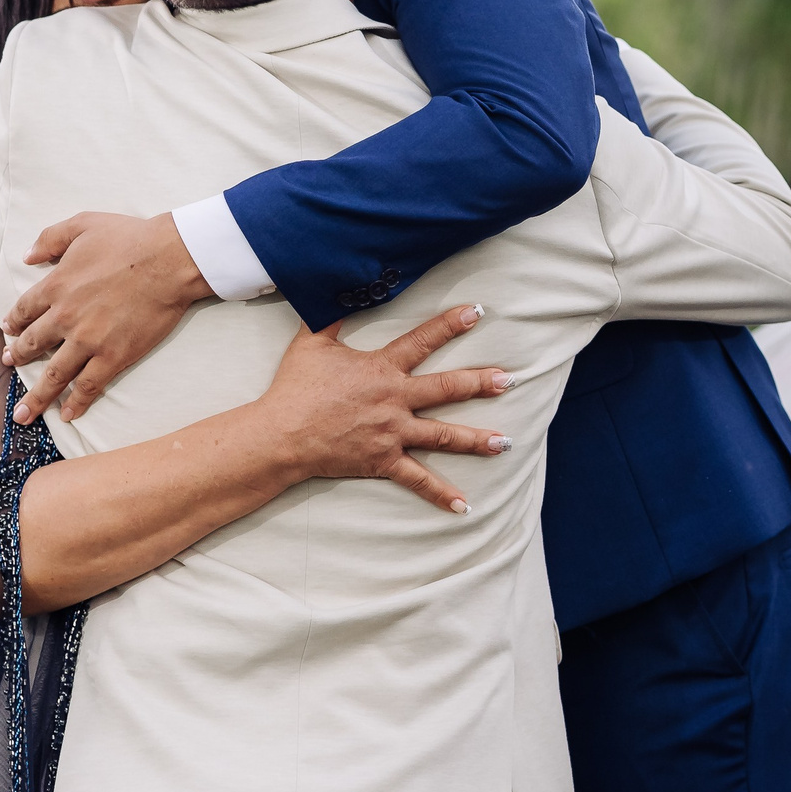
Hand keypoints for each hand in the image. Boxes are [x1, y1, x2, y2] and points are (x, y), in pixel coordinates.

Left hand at [1, 212, 211, 424]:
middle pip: (32, 344)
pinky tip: (67, 415)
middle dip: (17, 356)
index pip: (25, 310)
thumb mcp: (83, 224)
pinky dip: (76, 403)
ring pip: (54, 375)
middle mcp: (64, 318)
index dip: (14, 322)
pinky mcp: (114, 356)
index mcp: (55, 286)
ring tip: (24, 414)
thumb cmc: (130, 238)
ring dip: (37, 396)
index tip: (9, 331)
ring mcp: (88, 341)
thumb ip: (50, 238)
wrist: (169, 260)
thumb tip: (27, 256)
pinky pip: (88, 385)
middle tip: (9, 364)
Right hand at [254, 305, 517, 513]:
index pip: (423, 341)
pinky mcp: (384, 461)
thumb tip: (340, 285)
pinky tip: (463, 506)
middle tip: (509, 380)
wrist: (281, 434)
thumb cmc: (295, 387)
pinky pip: (417, 479)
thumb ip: (333, 315)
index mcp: (382, 369)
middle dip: (480, 383)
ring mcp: (392, 433)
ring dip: (476, 439)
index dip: (450, 324)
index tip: (477, 312)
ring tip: (505, 443)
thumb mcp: (312, 342)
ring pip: (443, 436)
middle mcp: (395, 400)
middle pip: (446, 389)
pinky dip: (440, 494)